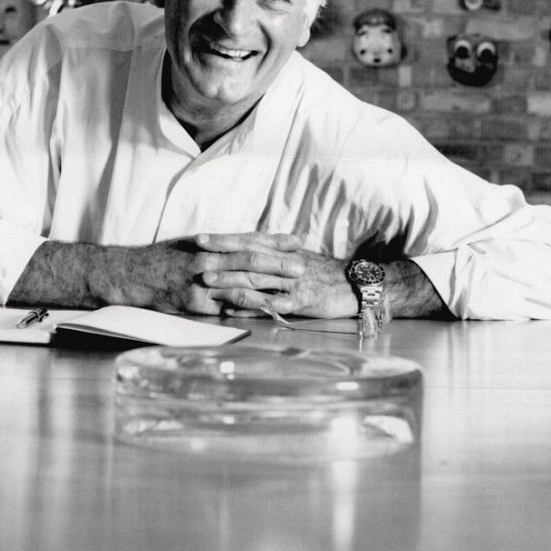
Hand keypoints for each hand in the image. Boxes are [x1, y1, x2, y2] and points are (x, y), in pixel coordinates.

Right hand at [107, 236, 296, 315]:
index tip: (297, 241)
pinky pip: (225, 309)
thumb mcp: (192, 243)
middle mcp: (208, 260)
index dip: (275, 241)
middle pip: (250, 261)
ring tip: (291, 292)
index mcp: (210, 243)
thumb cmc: (165, 257)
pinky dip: (247, 311)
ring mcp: (202, 283)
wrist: (134, 274)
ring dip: (269, 289)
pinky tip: (265, 314)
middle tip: (302, 266)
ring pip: (241, 285)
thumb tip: (248, 245)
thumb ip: (220, 246)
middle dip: (278, 264)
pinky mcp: (196, 305)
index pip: (249, 239)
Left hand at [194, 232, 357, 319]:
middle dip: (220, 258)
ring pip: (258, 279)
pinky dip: (253, 307)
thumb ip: (273, 255)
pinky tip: (234, 312)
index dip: (223, 239)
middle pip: (248, 257)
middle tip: (195, 259)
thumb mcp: (297, 258)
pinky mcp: (303, 300)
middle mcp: (285, 262)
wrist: (355, 283)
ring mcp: (293, 281)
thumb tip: (247, 251)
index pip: (248, 240)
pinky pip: (274, 304)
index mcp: (282, 251)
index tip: (198, 238)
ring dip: (231, 281)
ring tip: (208, 284)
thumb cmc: (322, 272)